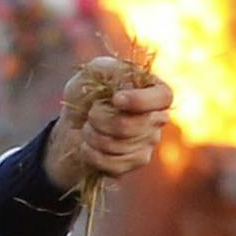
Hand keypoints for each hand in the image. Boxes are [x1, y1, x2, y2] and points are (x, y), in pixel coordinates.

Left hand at [42, 57, 172, 189]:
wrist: (71, 123)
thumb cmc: (86, 92)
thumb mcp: (96, 70)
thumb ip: (115, 71)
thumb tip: (125, 93)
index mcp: (153, 90)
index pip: (163, 97)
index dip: (141, 101)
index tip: (116, 100)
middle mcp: (157, 117)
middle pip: (134, 125)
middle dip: (101, 119)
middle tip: (91, 112)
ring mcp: (150, 142)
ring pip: (120, 146)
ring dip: (93, 136)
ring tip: (88, 128)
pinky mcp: (136, 162)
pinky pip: (114, 164)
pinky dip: (92, 154)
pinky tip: (88, 146)